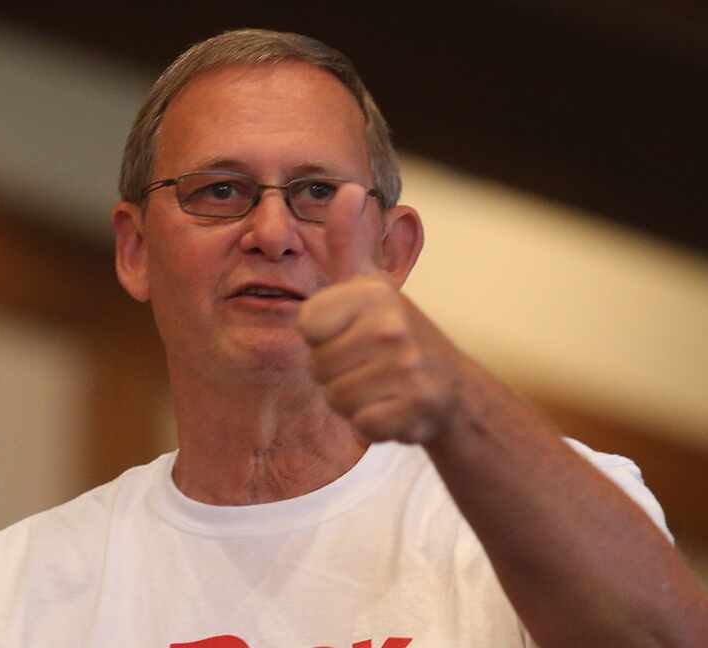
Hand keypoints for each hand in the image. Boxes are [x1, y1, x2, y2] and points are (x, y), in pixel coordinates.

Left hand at [296, 196, 459, 443]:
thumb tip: (348, 188)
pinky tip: (392, 405)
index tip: (350, 331)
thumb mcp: (369, 283)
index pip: (307, 326)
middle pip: (317, 365)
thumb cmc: (394, 330)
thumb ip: (350, 241)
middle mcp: (392, 326)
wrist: (450, 386)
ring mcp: (406, 368)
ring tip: (379, 382)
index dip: (323, 335)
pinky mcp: (414, 407)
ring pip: (336, 397)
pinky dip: (372, 422)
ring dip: (352, 398)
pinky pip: (362, 423)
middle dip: (335, 371)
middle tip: (366, 362)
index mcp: (373, 294)